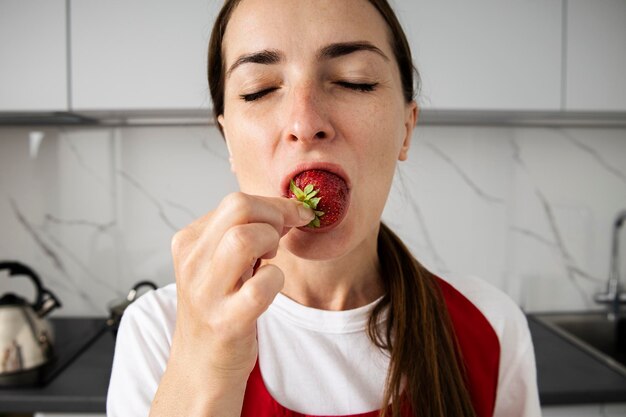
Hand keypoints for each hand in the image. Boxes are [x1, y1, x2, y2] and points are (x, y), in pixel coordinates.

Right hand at [168, 192, 313, 383]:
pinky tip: (268, 288)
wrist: (200, 366)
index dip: (275, 205)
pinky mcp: (226, 322)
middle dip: (276, 215)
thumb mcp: (218, 263)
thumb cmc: (219, 308)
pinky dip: (275, 280)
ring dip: (271, 244)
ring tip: (269, 261)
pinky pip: (261, 286)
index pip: (235, 201)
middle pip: (238, 208)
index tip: (296, 215)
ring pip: (244, 239)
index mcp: (189, 242)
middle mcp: (192, 263)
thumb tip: (287, 209)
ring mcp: (207, 293)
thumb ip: (242, 233)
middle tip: (282, 238)